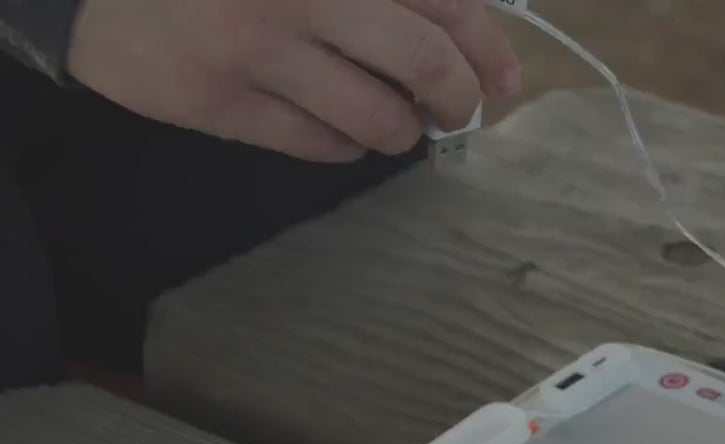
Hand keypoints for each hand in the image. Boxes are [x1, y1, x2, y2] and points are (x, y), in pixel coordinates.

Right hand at [67, 0, 521, 162]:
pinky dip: (346, 147)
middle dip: (458, 99)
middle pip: (424, 60)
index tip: (505, 81)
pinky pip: (317, 145)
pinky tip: (339, 131)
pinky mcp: (217, 101)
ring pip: (376, 116)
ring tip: (394, 124)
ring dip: (402, 132)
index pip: (445, 2)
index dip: (490, 48)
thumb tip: (466, 27)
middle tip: (457, 113)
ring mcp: (255, 50)